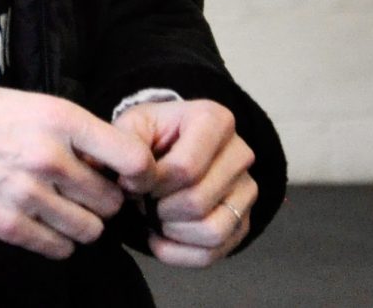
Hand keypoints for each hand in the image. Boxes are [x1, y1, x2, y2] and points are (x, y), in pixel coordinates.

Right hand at [0, 80, 155, 260]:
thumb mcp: (22, 99)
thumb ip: (67, 128)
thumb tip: (106, 159)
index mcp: (57, 117)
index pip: (133, 159)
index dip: (138, 173)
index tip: (128, 176)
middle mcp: (49, 156)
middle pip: (111, 201)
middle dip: (101, 199)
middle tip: (82, 191)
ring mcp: (27, 194)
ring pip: (89, 230)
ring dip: (79, 223)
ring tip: (58, 207)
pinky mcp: (5, 225)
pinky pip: (58, 249)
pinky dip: (55, 241)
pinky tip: (38, 221)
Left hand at [113, 97, 256, 266]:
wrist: (164, 149)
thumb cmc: (147, 136)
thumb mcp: (130, 127)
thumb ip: (125, 147)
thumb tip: (132, 181)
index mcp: (215, 120)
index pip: (185, 168)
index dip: (151, 184)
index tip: (132, 181)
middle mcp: (240, 153)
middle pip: (198, 201)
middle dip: (158, 208)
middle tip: (140, 200)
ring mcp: (247, 189)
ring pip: (212, 231)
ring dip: (171, 231)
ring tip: (151, 215)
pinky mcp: (243, 221)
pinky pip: (215, 252)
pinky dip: (180, 253)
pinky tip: (159, 237)